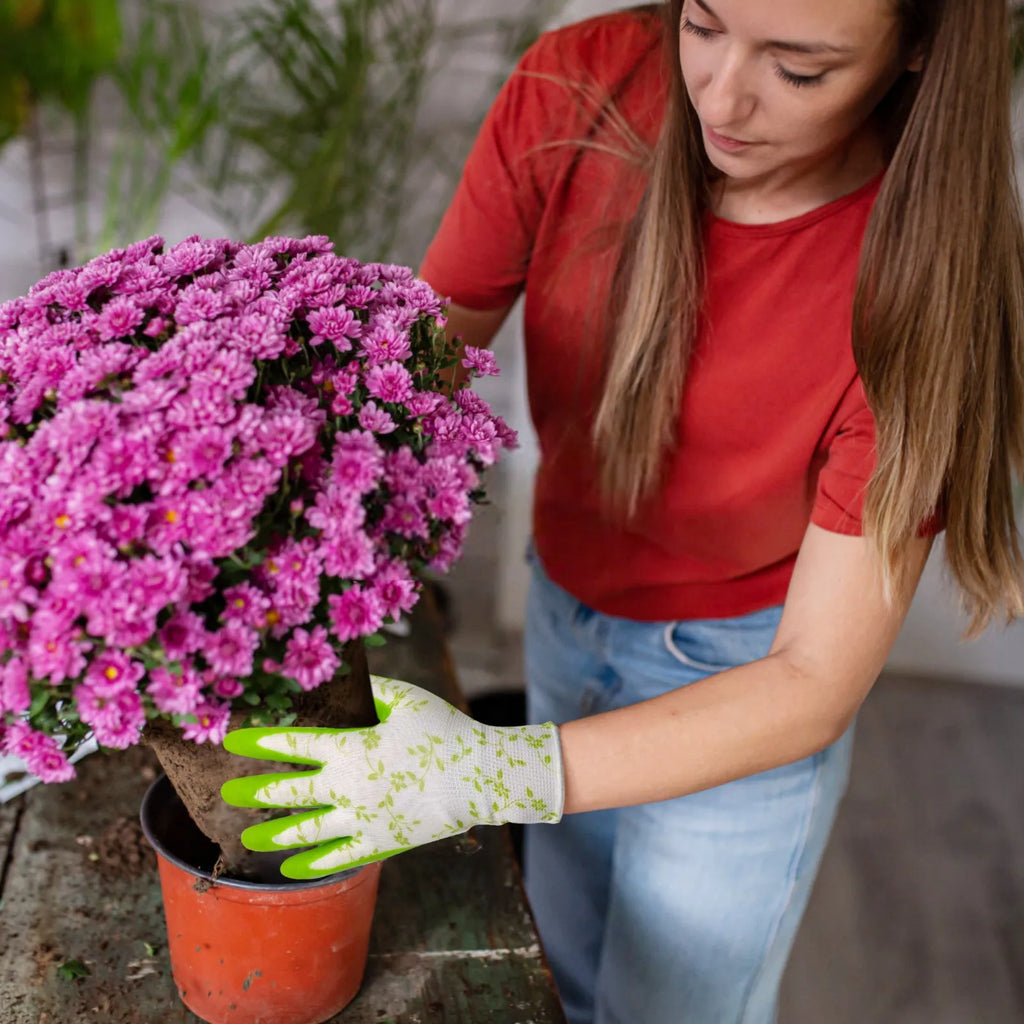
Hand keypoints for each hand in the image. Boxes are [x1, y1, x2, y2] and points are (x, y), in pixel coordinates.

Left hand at [220, 676, 563, 878]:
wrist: (480, 776)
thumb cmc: (445, 731)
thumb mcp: (408, 699)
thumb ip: (375, 690)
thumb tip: (352, 682)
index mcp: (350, 747)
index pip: (293, 743)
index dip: (260, 741)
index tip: (233, 739)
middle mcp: (346, 786)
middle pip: (289, 791)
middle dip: (255, 791)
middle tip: (228, 793)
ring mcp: (361, 819)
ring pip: (305, 830)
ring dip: (273, 833)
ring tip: (248, 837)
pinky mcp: (379, 842)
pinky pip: (336, 858)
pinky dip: (309, 863)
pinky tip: (288, 867)